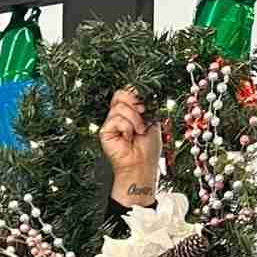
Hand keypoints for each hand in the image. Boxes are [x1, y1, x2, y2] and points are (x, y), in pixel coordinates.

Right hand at [99, 88, 161, 205]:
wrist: (142, 165)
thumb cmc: (148, 147)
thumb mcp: (152, 120)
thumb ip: (145, 105)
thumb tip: (138, 91)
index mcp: (129, 111)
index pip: (128, 91)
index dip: (137, 94)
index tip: (146, 106)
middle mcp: (118, 115)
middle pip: (121, 93)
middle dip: (135, 103)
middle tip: (142, 116)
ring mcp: (110, 123)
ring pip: (120, 107)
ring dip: (134, 120)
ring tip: (137, 132)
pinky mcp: (104, 131)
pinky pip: (116, 119)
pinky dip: (126, 128)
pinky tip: (128, 138)